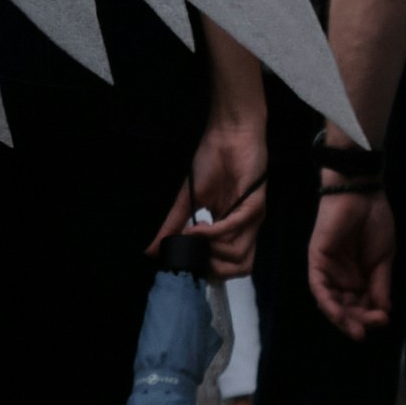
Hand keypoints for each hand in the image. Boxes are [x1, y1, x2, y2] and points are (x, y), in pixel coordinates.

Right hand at [155, 107, 266, 278]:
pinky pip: (236, 228)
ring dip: (212, 249)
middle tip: (191, 254)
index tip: (185, 263)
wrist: (229, 133)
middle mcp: (246, 228)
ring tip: (192, 235)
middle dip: (212, 267)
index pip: (229, 266)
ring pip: (240, 254)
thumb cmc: (212, 161)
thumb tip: (151, 251)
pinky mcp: (255, 204)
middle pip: (240, 268)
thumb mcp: (187, 199)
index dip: (209, 270)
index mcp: (232, 229)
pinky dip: (215, 232)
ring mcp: (253, 218)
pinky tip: (198, 226)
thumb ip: (173, 224)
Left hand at [307, 177, 396, 338]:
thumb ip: (381, 285)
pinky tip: (340, 315)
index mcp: (359, 276)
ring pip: (331, 302)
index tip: (384, 321)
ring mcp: (328, 269)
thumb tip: (384, 312)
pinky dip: (328, 303)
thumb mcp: (384, 259)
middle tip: (372, 326)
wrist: (362, 193)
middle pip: (346, 306)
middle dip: (359, 320)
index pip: (361, 304)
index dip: (370, 316)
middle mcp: (342, 276)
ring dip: (343, 318)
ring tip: (357, 329)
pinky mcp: (316, 260)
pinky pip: (318, 287)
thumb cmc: (375, 221)